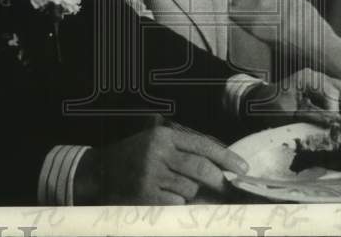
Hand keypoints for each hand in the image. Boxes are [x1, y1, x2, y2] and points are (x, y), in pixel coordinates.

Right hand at [73, 117, 248, 204]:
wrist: (98, 172)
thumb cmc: (133, 156)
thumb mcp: (155, 142)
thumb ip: (183, 149)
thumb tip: (219, 164)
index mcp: (164, 136)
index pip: (203, 145)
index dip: (227, 157)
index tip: (242, 168)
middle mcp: (158, 153)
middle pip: (201, 169)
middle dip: (217, 180)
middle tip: (225, 186)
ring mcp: (151, 176)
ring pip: (189, 189)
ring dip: (189, 193)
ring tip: (170, 186)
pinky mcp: (145, 196)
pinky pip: (175, 204)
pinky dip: (175, 203)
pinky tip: (161, 196)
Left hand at [242, 67, 340, 128]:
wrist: (262, 102)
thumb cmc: (272, 107)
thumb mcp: (288, 114)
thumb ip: (311, 117)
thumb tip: (333, 125)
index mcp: (307, 78)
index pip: (329, 91)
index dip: (337, 110)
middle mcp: (318, 77)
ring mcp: (323, 82)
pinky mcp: (325, 92)